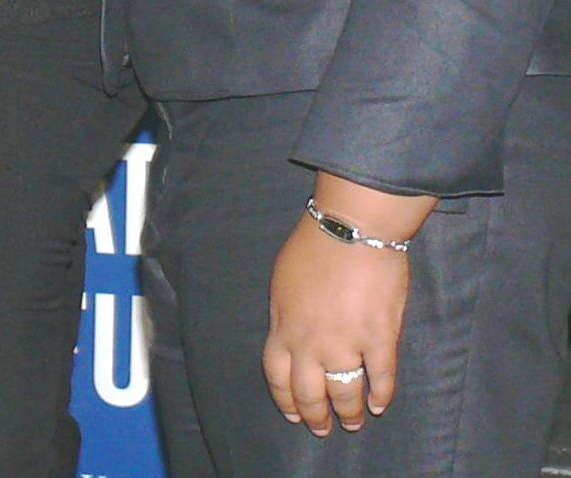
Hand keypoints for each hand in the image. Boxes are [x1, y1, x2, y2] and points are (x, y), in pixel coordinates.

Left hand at [264, 215, 410, 434]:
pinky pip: (382, 379)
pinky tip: (382, 406)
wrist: (351, 231)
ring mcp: (346, 345)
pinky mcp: (380, 340)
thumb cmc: (313, 248)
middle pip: (309, 394)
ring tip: (355, 422)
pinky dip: (383, 396)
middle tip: (323, 429)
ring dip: (350, 413)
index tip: (293, 414)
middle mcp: (310, 344)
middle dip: (316, 416)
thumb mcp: (282, 281)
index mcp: (283, 327)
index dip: (285, 400)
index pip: (277, 376)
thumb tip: (289, 332)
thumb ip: (285, 313)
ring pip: (345, 394)